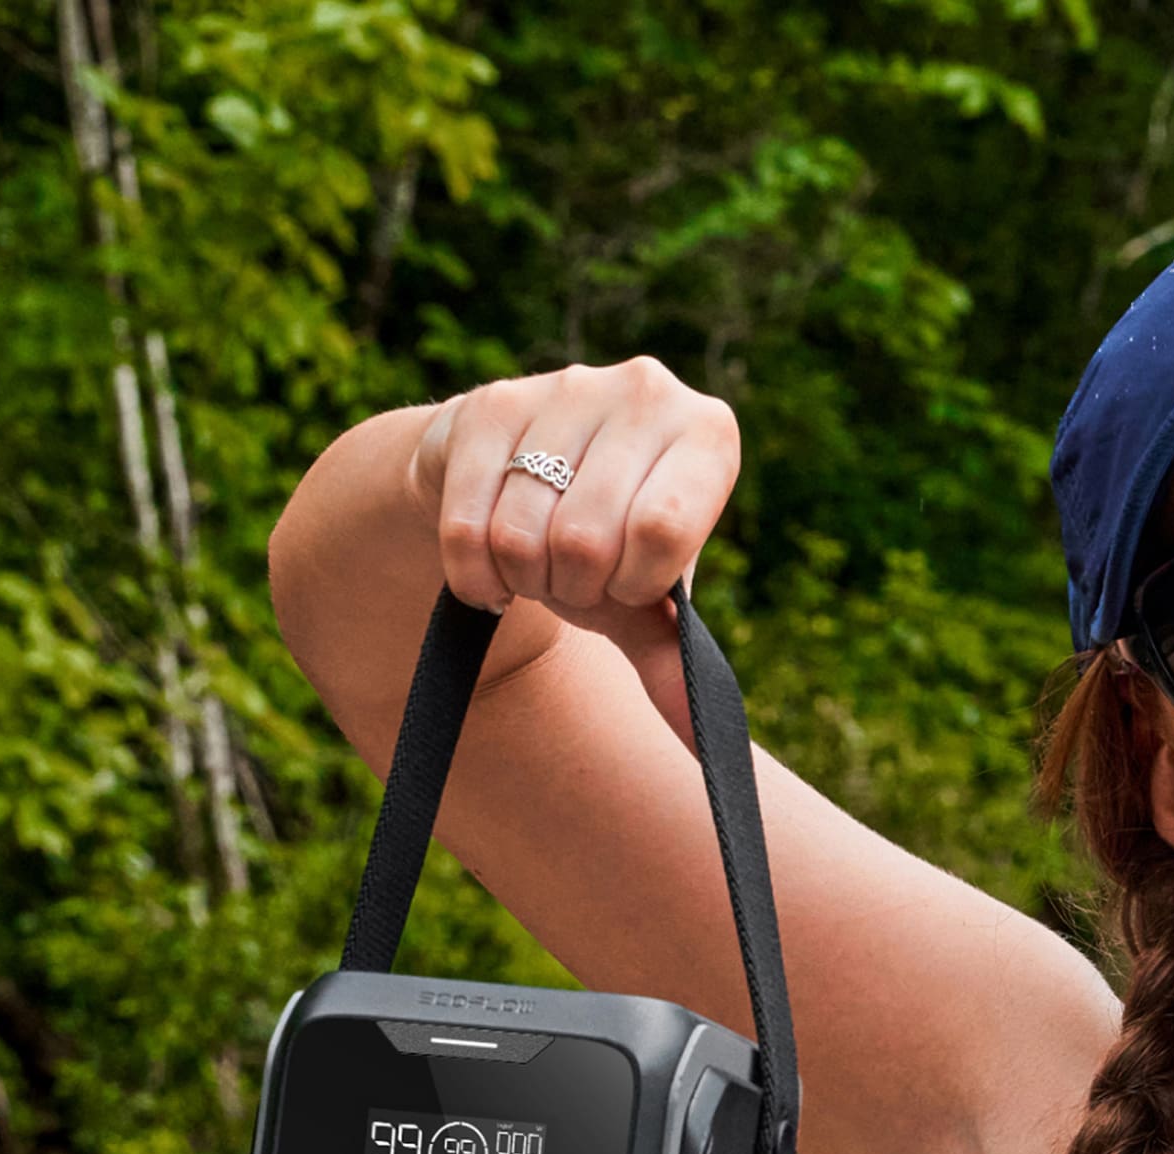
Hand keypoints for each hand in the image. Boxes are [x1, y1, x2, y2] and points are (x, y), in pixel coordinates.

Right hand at [406, 359, 739, 654]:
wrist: (517, 476)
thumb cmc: (603, 542)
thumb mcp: (646, 596)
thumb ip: (675, 660)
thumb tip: (703, 744)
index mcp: (705, 435)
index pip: (661, 530)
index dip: (633, 582)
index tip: (626, 583)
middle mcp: (643, 391)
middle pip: (586, 542)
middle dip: (573, 588)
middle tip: (574, 578)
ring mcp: (564, 388)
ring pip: (523, 538)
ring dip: (524, 581)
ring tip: (537, 564)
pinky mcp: (488, 402)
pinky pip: (468, 530)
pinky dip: (476, 577)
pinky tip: (490, 568)